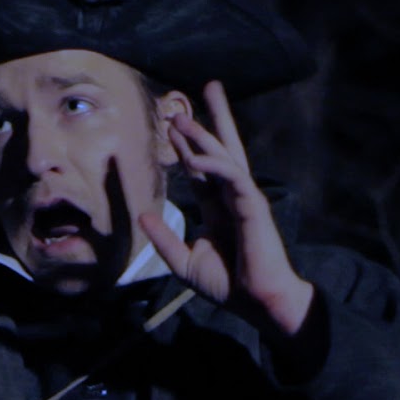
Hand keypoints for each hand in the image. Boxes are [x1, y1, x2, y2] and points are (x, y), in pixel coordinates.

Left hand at [138, 80, 313, 334]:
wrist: (257, 302)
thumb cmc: (229, 285)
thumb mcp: (184, 262)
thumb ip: (164, 239)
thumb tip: (142, 216)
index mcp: (218, 208)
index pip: (200, 170)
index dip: (185, 147)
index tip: (168, 126)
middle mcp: (232, 198)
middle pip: (220, 150)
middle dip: (207, 122)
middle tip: (189, 97)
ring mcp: (244, 199)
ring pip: (224, 156)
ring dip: (203, 133)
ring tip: (181, 115)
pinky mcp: (254, 205)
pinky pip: (232, 176)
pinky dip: (212, 164)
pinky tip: (192, 157)